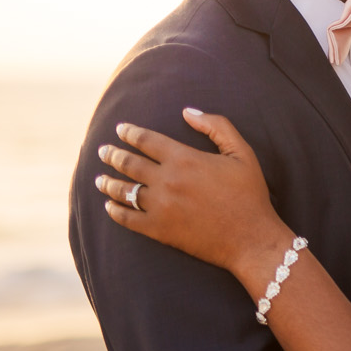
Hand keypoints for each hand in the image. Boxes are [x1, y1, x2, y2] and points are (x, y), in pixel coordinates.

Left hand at [98, 110, 289, 278]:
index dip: (130, 133)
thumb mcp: (242, 153)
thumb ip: (217, 127)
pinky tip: (109, 206)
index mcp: (185, 159)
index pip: (146, 140)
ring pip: (124, 190)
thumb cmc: (249, 194)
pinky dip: (114, 210)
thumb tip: (187, 112)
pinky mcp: (158, 230)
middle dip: (112, 154)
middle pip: (129, 163)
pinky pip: (127, 218)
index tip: (120, 129)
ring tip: (99, 178)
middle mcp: (167, 180)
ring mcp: (160, 206)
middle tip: (103, 151)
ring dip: (108, 182)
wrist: (250, 238)